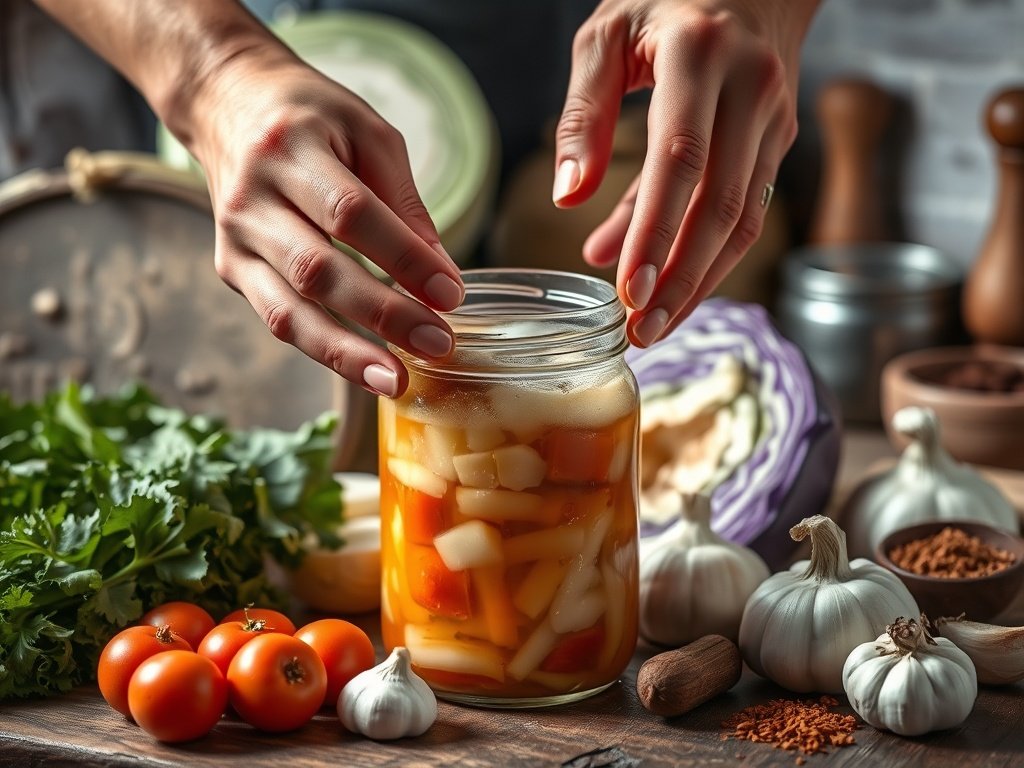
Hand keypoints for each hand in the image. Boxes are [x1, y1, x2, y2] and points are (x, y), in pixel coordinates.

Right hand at [184, 47, 462, 397]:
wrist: (227, 103)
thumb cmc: (311, 117)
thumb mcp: (369, 133)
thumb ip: (405, 202)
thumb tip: (443, 274)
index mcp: (290, 148)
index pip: (351, 213)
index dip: (403, 257)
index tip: (451, 293)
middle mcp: (252, 198)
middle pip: (318, 270)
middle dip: (383, 314)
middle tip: (437, 343)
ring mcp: (235, 240)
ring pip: (288, 310)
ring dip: (346, 353)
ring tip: (396, 382)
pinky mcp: (231, 269)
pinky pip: (278, 319)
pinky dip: (323, 349)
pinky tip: (365, 369)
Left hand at [553, 0, 817, 346]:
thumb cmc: (664, 4)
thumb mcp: (605, 38)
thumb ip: (583, 115)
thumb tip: (569, 196)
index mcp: (700, 55)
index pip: (681, 160)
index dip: (655, 232)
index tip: (628, 292)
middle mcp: (752, 89)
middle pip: (722, 205)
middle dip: (681, 278)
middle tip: (642, 332)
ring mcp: (775, 119)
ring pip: (746, 220)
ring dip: (702, 281)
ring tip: (657, 325)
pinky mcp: (780, 142)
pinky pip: (750, 212)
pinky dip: (714, 257)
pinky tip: (678, 288)